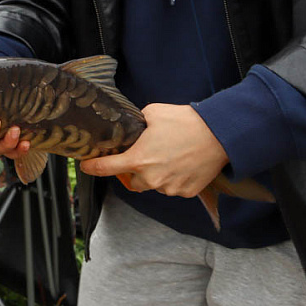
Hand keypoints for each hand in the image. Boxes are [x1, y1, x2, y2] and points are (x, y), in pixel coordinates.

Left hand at [80, 103, 227, 197]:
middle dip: (134, 171)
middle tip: (144, 157)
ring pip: (154, 185)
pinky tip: (182, 163)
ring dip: (156, 175)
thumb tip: (133, 126)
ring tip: (170, 156)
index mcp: (138, 159)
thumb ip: (137, 123)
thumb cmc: (185, 121)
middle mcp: (151, 178)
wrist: (219, 134)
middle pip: (132, 181)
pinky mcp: (185, 192)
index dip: (93, 167)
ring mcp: (169, 187)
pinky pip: (173, 188)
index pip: (106, 168)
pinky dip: (174, 179)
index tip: (86, 166)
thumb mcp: (153, 113)